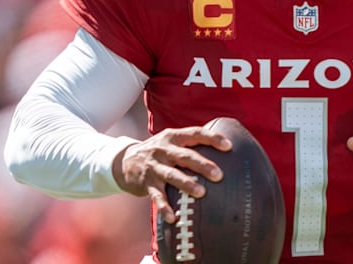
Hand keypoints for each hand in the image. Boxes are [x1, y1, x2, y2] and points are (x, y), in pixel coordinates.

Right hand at [112, 123, 231, 222]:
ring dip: (186, 184)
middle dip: (202, 165)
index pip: (195, 133)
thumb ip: (191, 144)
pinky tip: (173, 217)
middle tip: (219, 175)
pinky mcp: (146, 183)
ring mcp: (154, 166)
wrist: (124, 161)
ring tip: (201, 192)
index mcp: (173, 137)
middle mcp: (163, 150)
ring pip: (172, 175)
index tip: (228, 146)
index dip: (212, 138)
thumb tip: (225, 147)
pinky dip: (164, 207)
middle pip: (185, 156)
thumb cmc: (159, 152)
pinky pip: (156, 196)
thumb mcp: (171, 141)